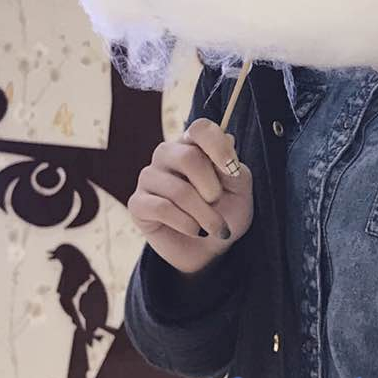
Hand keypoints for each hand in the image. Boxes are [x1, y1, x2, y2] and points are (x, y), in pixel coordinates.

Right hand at [129, 118, 254, 275]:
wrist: (210, 249)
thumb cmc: (226, 212)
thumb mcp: (240, 189)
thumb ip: (234, 167)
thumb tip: (228, 139)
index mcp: (193, 144)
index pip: (200, 128)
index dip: (218, 146)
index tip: (233, 170)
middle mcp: (167, 154)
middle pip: (188, 158)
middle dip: (211, 189)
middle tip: (218, 203)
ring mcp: (149, 177)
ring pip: (178, 190)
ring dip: (204, 214)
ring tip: (214, 227)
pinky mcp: (137, 204)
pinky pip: (162, 209)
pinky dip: (187, 224)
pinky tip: (195, 230)